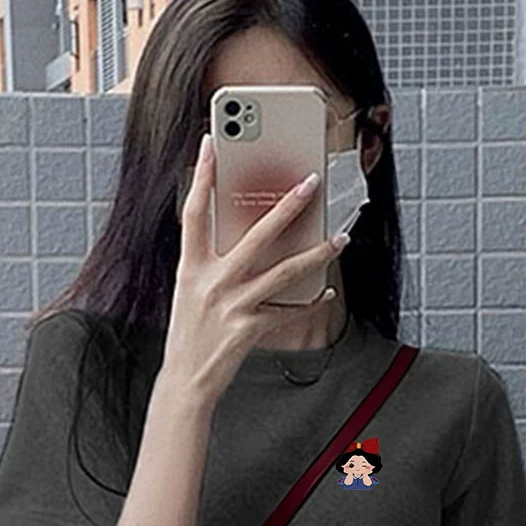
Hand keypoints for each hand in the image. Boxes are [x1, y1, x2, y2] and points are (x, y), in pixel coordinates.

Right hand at [160, 132, 346, 398]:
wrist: (186, 381)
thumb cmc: (190, 333)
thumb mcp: (191, 291)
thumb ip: (212, 263)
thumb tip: (245, 236)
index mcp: (191, 267)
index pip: (194, 211)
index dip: (201, 175)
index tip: (211, 143)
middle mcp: (210, 282)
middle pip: (256, 235)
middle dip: (287, 206)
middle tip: (311, 183)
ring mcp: (231, 306)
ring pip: (284, 271)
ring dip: (316, 253)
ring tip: (340, 238)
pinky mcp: (248, 329)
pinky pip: (288, 310)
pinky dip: (309, 302)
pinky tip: (326, 293)